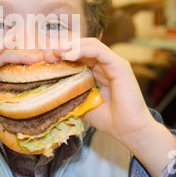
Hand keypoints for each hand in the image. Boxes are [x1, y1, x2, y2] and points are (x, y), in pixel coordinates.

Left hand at [44, 38, 175, 176]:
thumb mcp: (83, 104)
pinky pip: (100, 51)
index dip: (63, 54)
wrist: (129, 131)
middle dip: (65, 48)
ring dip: (72, 47)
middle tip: (48, 54)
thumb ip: (72, 93)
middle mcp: (106, 65)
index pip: (80, 55)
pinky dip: (83, 50)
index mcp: (98, 72)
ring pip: (92, 45)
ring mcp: (114, 63)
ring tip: (57, 52)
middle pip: (84, 46)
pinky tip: (70, 55)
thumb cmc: (109, 120)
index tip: (46, 60)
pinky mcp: (120, 66)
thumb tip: (51, 90)